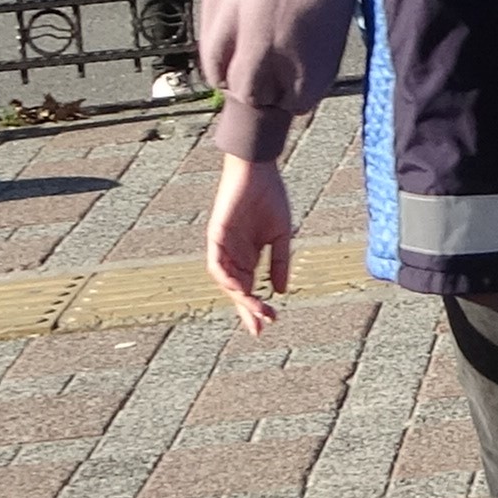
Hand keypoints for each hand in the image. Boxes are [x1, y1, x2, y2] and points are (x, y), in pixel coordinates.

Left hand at [207, 152, 294, 334]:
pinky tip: (237, 287)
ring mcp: (224, 246)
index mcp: (250, 255)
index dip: (258, 306)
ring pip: (227, 280)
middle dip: (248, 309)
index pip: (251, 287)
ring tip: (255, 308)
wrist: (258, 170)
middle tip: (260, 327)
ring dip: (239, 296)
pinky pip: (216, 262)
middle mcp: (235, 255)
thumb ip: (280, 262)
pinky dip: (225, 276)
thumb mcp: (281, 235)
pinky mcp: (216, 235)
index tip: (270, 322)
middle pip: (238, 290)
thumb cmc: (270, 197)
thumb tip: (281, 291)